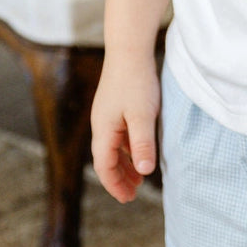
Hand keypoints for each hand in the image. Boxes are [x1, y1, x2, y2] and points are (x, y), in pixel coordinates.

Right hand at [91, 56, 160, 203]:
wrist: (129, 48)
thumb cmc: (136, 81)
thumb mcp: (143, 114)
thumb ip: (143, 143)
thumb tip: (145, 172)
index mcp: (103, 130)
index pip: (104, 166)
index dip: (114, 185)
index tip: (127, 199)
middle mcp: (101, 124)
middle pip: (106, 160)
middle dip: (119, 178)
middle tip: (133, 194)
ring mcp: (107, 115)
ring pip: (112, 148)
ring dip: (124, 165)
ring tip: (139, 178)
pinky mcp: (115, 106)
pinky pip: (118, 136)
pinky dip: (128, 149)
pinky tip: (140, 151)